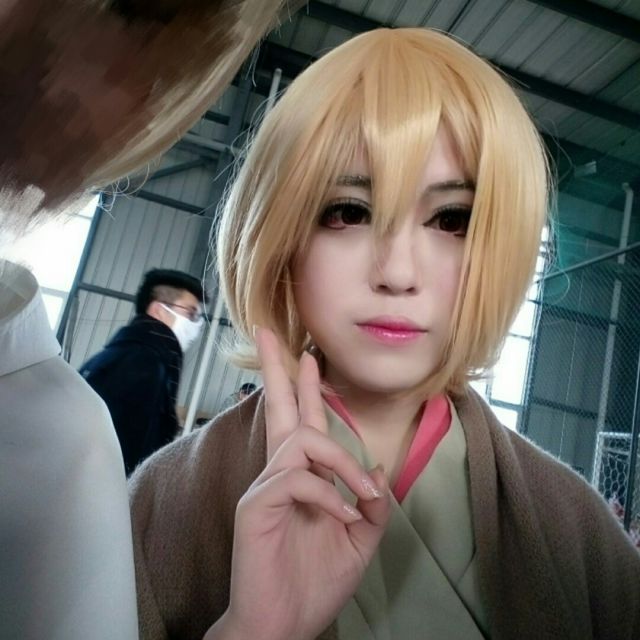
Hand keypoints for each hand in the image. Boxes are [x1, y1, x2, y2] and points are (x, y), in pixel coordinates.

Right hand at [205, 328, 390, 639]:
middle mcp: (279, 473)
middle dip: (277, 368)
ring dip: (341, 463)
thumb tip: (375, 465)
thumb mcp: (359, 539)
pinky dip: (330, 495)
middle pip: (277, 408)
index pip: (301, 421)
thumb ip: (371, 503)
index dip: (305, 389)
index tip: (310, 359)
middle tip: (267, 330)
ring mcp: (266, 487)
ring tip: (361, 496)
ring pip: (303, 441)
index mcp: (300, 477)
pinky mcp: (257, 506)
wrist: (284, 624)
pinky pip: (299, 479)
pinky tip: (344, 517)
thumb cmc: (314, 580)